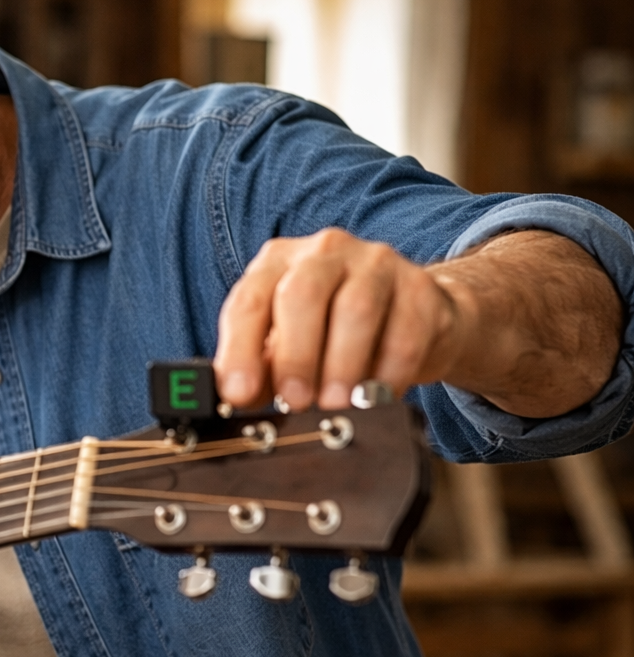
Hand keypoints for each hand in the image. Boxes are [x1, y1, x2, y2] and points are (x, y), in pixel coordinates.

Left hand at [213, 228, 461, 411]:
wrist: (413, 318)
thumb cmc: (333, 333)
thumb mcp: (287, 346)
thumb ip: (260, 368)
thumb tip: (236, 397)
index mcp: (278, 263)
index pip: (249, 300)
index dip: (240, 349)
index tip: (238, 394)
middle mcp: (324, 253)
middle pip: (302, 294)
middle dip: (295, 354)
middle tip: (296, 401)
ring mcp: (374, 263)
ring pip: (356, 309)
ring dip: (342, 364)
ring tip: (335, 403)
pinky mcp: (419, 287)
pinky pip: (405, 330)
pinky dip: (389, 371)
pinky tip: (377, 396)